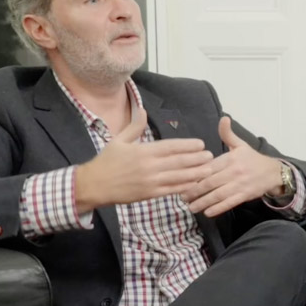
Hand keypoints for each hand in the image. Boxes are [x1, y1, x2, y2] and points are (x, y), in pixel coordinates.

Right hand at [73, 107, 213, 212]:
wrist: (94, 185)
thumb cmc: (106, 161)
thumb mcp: (118, 140)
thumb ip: (134, 126)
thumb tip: (143, 110)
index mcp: (143, 150)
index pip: (171, 146)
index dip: (188, 145)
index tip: (200, 144)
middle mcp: (149, 166)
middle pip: (178, 161)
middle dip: (197, 159)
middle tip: (211, 156)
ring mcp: (150, 181)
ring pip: (178, 177)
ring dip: (195, 173)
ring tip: (208, 170)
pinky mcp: (149, 194)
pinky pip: (171, 190)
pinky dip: (184, 187)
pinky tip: (194, 184)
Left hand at [181, 116, 288, 216]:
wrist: (273, 172)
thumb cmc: (252, 159)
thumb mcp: (240, 144)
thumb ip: (228, 134)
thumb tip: (223, 118)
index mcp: (230, 158)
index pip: (209, 167)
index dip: (195, 174)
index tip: (182, 180)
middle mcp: (234, 172)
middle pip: (210, 182)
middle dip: (194, 191)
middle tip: (182, 197)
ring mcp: (240, 185)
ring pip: (218, 195)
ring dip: (203, 202)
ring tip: (191, 207)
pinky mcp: (245, 195)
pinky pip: (229, 203)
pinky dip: (218, 208)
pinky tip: (207, 212)